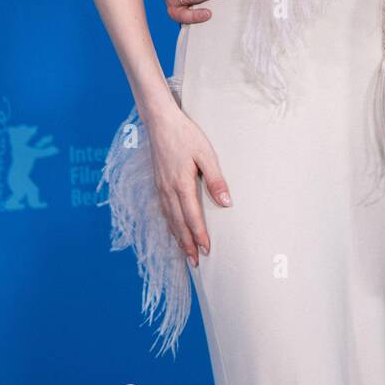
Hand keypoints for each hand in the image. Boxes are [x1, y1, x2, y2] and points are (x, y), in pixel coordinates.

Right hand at [148, 104, 232, 264]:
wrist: (160, 122)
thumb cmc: (185, 135)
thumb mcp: (206, 154)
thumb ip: (216, 179)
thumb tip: (226, 202)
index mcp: (181, 184)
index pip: (192, 217)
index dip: (200, 235)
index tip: (207, 250)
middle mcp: (168, 190)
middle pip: (178, 224)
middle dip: (188, 244)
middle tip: (196, 262)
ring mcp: (160, 188)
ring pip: (169, 220)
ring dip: (178, 238)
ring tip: (186, 253)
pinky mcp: (157, 184)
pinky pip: (163, 211)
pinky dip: (170, 225)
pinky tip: (174, 230)